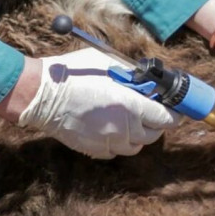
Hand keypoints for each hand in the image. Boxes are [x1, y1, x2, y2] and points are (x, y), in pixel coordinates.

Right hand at [17, 48, 181, 158]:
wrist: (40, 94)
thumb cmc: (74, 74)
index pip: (166, 118)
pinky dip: (120, 142)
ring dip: (139, 135)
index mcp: (131, 106)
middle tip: (153, 111)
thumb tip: (148, 80)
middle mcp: (123, 128)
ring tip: (132, 120)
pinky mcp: (93, 149)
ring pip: (136, 146)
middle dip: (157, 123)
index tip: (174, 109)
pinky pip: (116, 151)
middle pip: (153, 134)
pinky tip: (113, 129)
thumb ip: (132, 74)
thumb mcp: (108, 64)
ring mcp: (107, 141)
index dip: (173, 113)